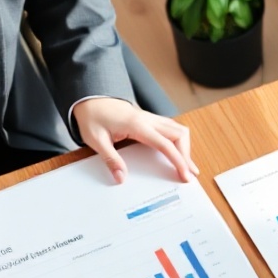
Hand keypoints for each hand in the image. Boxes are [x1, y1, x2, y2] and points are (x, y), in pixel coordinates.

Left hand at [74, 97, 194, 184]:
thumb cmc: (92, 117)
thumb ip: (110, 159)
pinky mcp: (148, 118)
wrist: (89, 99)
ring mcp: (150, 117)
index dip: (178, 160)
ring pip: (178, 129)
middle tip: (188, 173)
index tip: (185, 174)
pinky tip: (176, 150)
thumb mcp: (96, 140)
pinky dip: (178, 140)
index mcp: (137, 125)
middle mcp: (148, 119)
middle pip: (179, 134)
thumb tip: (121, 177)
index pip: (165, 144)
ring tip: (186, 164)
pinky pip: (170, 127)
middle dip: (187, 154)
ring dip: (184, 146)